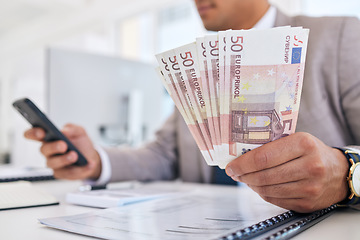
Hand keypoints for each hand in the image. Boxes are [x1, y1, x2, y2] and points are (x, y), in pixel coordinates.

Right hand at [24, 123, 101, 179]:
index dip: (33, 133)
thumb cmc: (80, 143)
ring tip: (75, 156)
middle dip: (53, 147)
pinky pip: (68, 173)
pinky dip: (80, 169)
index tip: (41, 132)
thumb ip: (72, 128)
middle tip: (63, 145)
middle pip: (43, 149)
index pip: (33, 134)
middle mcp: (48, 151)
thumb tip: (64, 130)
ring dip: (65, 159)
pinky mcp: (61, 174)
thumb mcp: (80, 132)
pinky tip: (89, 164)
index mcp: (48, 138)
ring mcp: (53, 163)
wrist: (91, 157)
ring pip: (53, 163)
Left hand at [225, 132, 348, 212]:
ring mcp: (310, 187)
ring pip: (268, 190)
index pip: (263, 157)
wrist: (339, 172)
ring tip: (246, 179)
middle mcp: (309, 166)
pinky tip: (259, 186)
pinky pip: (276, 200)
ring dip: (251, 185)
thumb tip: (241, 155)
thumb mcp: (296, 139)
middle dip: (243, 175)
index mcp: (303, 144)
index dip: (242, 163)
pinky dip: (263, 194)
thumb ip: (272, 145)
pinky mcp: (308, 203)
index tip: (231, 165)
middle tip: (235, 173)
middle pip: (263, 175)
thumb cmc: (312, 152)